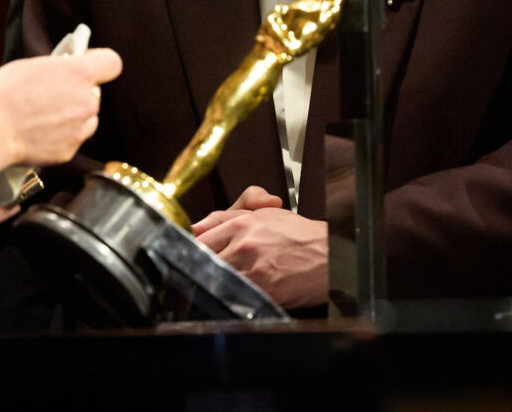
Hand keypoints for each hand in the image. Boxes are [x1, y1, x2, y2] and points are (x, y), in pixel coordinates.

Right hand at [0, 49, 121, 166]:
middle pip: (94, 93)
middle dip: (78, 93)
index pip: (112, 63)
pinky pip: (73, 139)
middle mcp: (88, 100)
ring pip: (88, 119)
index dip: (100, 64)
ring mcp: (80, 128)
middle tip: (53, 95)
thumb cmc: (3, 94)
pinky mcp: (69, 151)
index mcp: (79, 73)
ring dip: (74, 117)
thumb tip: (65, 71)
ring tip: (44, 117)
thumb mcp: (31, 66)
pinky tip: (38, 134)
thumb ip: (57, 69)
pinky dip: (61, 137)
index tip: (87, 66)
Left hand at [193, 187, 326, 308]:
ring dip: (212, 285)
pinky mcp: (262, 290)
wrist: (329, 255)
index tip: (183, 256)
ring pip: (215, 280)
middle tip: (192, 277)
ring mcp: (251, 269)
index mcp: (241, 223)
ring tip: (212, 289)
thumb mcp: (264, 213)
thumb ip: (228, 216)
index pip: (198, 237)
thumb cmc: (298, 235)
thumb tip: (197, 226)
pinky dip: (231, 298)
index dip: (187, 248)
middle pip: (201, 260)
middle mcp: (243, 244)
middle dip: (195, 268)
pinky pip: (235, 296)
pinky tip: (234, 297)